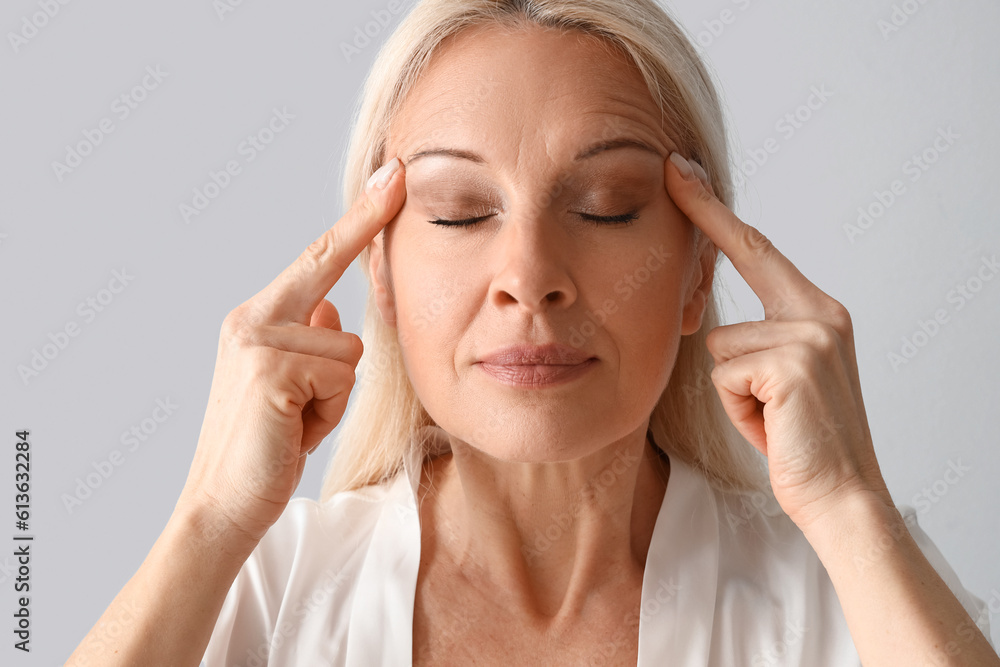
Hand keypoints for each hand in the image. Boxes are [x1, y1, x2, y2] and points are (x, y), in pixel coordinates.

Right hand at [176, 157, 406, 545]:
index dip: (359, 219)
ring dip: (336, 395)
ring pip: (348, 348)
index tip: (393, 178)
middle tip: (398, 174)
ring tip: (299, 422)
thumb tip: (330, 309)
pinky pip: (340, 376)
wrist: (223, 505)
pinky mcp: (270, 370)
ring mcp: (258, 341)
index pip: (316, 259)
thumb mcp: (294, 387)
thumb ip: (309, 342)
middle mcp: (252, 319)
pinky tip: (294, 431)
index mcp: (257, 319)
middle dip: (364, 229)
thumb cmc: (267, 448)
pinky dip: (328, 413)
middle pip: (329, 275)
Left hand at [663, 152, 892, 529]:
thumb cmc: (799, 440)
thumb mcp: (778, 380)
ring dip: (731, 389)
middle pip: (737, 272)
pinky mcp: (792, 363)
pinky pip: (724, 374)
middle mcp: (820, 313)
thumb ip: (756, 340)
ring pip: (718, 343)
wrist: (841, 495)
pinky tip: (771, 426)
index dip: (713, 211)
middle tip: (685, 195)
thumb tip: (709, 324)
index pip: (757, 248)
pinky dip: (737, 407)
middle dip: (709, 254)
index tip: (680, 172)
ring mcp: (810, 335)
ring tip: (769, 416)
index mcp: (818, 312)